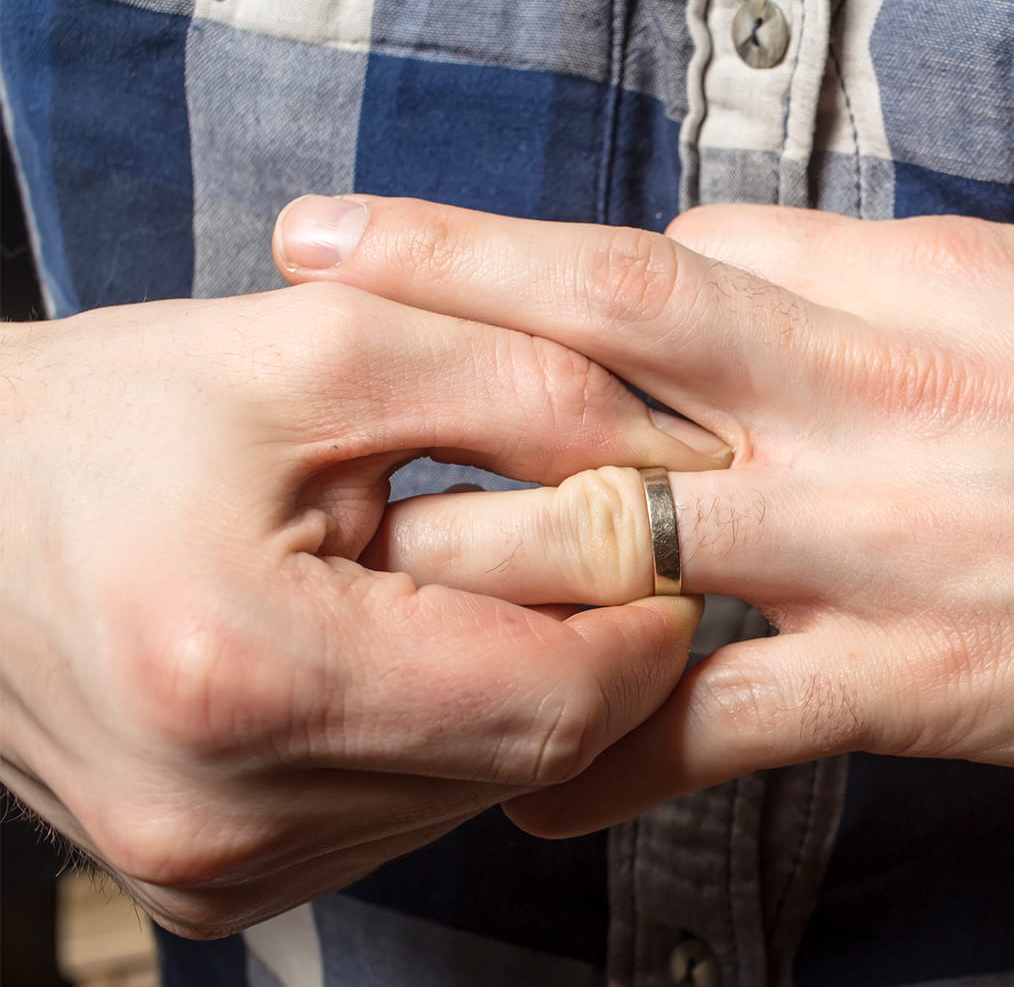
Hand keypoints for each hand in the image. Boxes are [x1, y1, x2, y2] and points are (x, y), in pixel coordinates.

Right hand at [0, 282, 724, 935]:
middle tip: (563, 543)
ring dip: (505, 689)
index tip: (660, 546)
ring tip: (430, 583)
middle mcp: (221, 816)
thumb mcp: (326, 348)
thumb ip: (526, 389)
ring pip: (478, 792)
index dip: (643, 624)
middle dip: (583, 649)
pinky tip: (376, 646)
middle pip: (528, 758)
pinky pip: (402, 813)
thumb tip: (679, 463)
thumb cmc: (113, 419)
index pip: (556, 702)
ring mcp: (212, 869)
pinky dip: (432, 731)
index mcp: (248, 674)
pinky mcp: (213, 885)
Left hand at [274, 196, 1013, 835]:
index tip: (486, 275)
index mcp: (923, 284)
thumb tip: (837, 258)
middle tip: (305, 275)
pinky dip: (608, 757)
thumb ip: (942, 264)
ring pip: (632, 533)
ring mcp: (893, 544)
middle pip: (616, 321)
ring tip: (358, 565)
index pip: (702, 248)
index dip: (586, 269)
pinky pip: (724, 726)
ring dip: (482, 548)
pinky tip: (527, 791)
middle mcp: (879, 397)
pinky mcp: (935, 686)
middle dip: (444, 289)